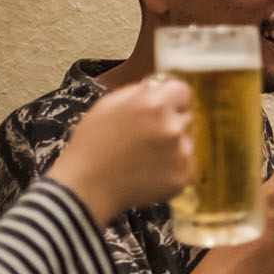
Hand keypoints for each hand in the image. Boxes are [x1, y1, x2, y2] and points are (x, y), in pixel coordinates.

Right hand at [49, 77, 193, 221]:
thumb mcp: (108, 105)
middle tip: (145, 136)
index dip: (172, 98)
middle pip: (186, 116)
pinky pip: (186, 165)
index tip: (165, 106)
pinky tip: (148, 170)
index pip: (183, 91)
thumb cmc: (92, 145)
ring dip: (173, 146)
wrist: (86, 187)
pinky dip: (172, 167)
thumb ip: (139, 91)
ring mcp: (180, 154)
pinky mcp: (182, 177)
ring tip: (144, 155)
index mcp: (153, 104)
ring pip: (187, 141)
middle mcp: (171, 127)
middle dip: (170, 122)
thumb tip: (159, 87)